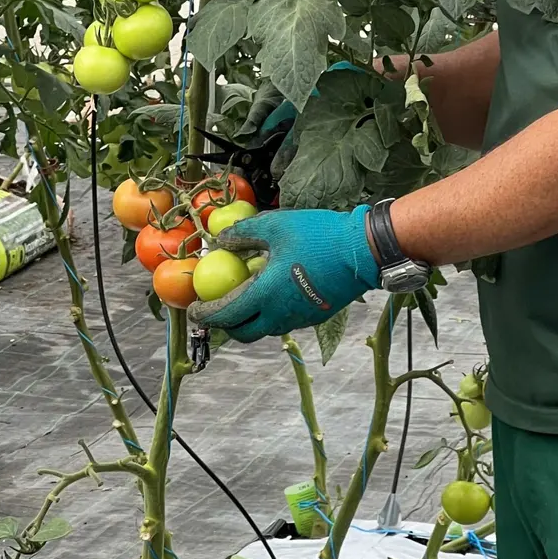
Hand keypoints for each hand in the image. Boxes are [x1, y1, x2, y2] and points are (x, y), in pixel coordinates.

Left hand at [188, 205, 380, 342]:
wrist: (362, 251)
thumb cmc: (318, 237)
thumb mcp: (276, 226)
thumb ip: (244, 234)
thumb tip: (220, 240)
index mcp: (265, 296)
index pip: (226, 315)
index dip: (206, 314)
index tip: (194, 309)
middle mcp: (280, 315)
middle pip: (244, 332)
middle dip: (226, 325)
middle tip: (218, 308)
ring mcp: (299, 318)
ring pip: (266, 328)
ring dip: (251, 318)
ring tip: (248, 296)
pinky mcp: (315, 315)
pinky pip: (285, 320)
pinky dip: (272, 312)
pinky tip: (276, 290)